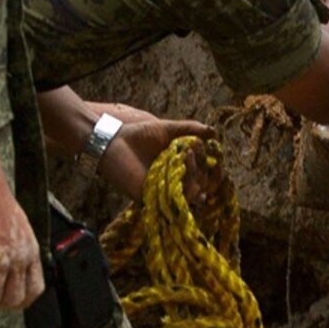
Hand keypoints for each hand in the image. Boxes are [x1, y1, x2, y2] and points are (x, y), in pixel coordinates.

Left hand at [92, 104, 211, 202]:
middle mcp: (175, 182)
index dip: (215, 168)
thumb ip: (192, 129)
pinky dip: (182, 181)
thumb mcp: (169, 129)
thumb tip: (216, 133)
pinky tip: (180, 161)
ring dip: (196, 172)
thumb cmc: (138, 136)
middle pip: (204, 184)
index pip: (207, 176)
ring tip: (186, 152)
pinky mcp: (152, 197)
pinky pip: (175, 198)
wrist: (112, 142)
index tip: (216, 153)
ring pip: (195, 192)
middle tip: (194, 148)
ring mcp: (165, 191)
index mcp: (180, 169)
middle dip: (204, 166)